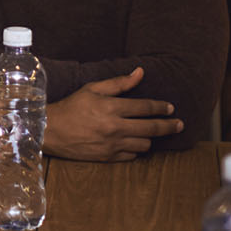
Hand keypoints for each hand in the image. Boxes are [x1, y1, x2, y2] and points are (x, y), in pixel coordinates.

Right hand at [43, 67, 183, 161]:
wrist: (51, 130)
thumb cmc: (71, 107)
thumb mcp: (92, 89)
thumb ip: (119, 83)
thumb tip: (140, 72)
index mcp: (111, 108)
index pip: (145, 107)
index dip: (161, 107)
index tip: (170, 107)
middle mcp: (115, 127)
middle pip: (151, 128)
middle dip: (169, 126)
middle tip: (179, 124)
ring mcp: (112, 145)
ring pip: (144, 144)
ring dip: (149, 138)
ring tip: (149, 132)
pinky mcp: (107, 158)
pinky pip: (131, 156)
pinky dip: (135, 149)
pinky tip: (133, 143)